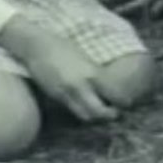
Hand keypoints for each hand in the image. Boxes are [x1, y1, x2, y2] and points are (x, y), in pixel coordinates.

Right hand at [0, 15, 118, 122]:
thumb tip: (108, 84)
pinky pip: (73, 110)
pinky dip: (82, 111)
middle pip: (100, 112)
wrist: (35, 46)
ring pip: (86, 116)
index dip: (123, 102)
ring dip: (95, 116)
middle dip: (110, 115)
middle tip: (115, 112)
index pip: (113, 94)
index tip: (127, 103)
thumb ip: (96, 72)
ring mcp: (66, 94)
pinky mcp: (56, 97)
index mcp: (91, 73)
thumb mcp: (84, 58)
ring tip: (100, 111)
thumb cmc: (61, 45)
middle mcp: (80, 87)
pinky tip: (84, 105)